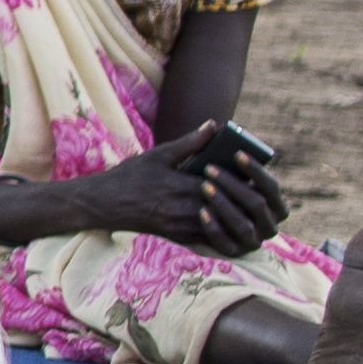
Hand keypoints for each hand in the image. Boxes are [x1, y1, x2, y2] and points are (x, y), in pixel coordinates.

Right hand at [86, 132, 280, 252]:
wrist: (103, 205)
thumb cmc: (129, 177)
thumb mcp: (158, 155)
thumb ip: (189, 143)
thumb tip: (213, 126)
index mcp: (183, 186)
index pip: (225, 186)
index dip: (242, 181)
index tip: (254, 173)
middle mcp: (185, 209)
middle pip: (229, 208)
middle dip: (245, 201)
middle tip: (260, 192)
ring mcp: (182, 227)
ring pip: (223, 226)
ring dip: (238, 217)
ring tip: (250, 206)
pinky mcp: (178, 237)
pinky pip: (210, 237)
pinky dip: (224, 229)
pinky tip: (232, 220)